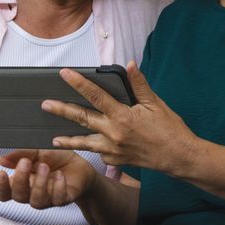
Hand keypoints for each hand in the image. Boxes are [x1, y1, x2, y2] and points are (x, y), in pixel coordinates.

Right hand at [0, 150, 97, 208]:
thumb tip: (2, 159)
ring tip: (45, 166)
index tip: (1, 173)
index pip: (4, 193)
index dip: (0, 187)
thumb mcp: (36, 151)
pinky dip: (57, 186)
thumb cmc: (54, 157)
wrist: (78, 164)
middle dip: (21, 179)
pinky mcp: (62, 200)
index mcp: (21, 182)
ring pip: (37, 201)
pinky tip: (59, 175)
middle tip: (26, 162)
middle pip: (18, 196)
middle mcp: (31, 194)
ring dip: (39, 183)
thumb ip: (20, 154)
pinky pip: (57, 199)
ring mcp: (46, 199)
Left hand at [43, 61, 197, 174]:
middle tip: (45, 104)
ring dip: (67, 140)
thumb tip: (129, 64)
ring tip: (53, 139)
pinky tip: (84, 145)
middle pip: (82, 119)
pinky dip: (90, 147)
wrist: (179, 157)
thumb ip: (139, 84)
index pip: (95, 95)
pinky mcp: (114, 160)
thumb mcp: (155, 103)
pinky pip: (98, 152)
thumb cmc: (170, 129)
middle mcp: (114, 134)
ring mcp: (112, 150)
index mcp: (123, 116)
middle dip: (61, 110)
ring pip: (84, 142)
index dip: (78, 83)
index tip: (65, 74)